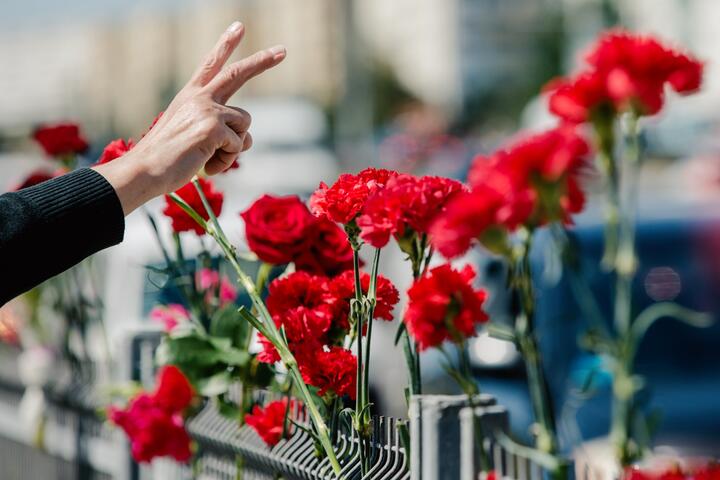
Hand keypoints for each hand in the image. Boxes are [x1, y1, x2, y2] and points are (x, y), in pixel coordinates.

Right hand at [94, 21, 285, 214]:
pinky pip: (238, 146)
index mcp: (190, 96)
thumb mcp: (192, 136)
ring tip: (209, 156)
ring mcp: (207, 110)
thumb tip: (247, 138)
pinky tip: (206, 164)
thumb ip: (219, 130)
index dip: (225, 44)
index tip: (239, 27)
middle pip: (237, 73)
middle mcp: (199, 97)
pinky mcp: (213, 128)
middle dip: (262, 61)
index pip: (211, 64)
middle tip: (283, 50)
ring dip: (234, 146)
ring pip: (245, 124)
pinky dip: (226, 161)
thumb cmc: (167, 159)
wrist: (145, 170)